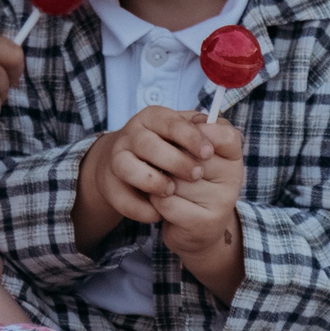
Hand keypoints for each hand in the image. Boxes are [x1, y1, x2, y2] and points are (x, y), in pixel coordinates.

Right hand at [82, 106, 239, 234]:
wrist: (132, 168)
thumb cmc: (172, 149)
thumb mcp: (190, 135)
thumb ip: (208, 131)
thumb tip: (219, 133)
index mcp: (154, 117)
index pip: (171, 122)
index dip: (191, 137)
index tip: (209, 153)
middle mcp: (131, 135)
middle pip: (149, 144)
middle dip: (176, 161)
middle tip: (197, 175)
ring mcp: (117, 159)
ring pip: (128, 167)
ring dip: (152, 181)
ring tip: (171, 190)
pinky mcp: (110, 185)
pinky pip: (122, 198)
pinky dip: (141, 209)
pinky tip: (158, 213)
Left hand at [146, 115, 242, 262]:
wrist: (193, 229)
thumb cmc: (190, 182)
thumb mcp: (193, 152)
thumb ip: (190, 131)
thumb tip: (181, 126)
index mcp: (233, 155)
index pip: (221, 134)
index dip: (194, 136)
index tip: (182, 143)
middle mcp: (233, 178)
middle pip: (186, 155)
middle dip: (169, 161)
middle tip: (171, 170)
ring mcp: (221, 201)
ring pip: (173, 178)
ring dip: (160, 182)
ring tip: (168, 188)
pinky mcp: (203, 222)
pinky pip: (166, 201)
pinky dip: (157, 201)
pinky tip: (165, 203)